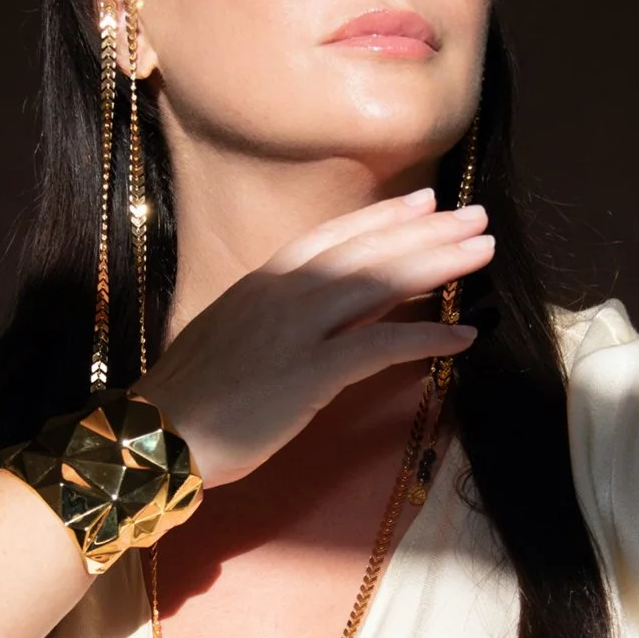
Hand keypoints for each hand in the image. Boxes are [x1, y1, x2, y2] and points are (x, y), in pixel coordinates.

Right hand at [141, 188, 490, 487]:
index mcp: (263, 282)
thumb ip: (272, 315)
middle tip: (476, 216)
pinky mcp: (310, 375)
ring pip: (380, 283)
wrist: (155, 437)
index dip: (384, 217)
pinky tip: (463, 337)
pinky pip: (380, 347)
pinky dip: (426, 337)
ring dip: (438, 264)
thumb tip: (316, 312)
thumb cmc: (188, 398)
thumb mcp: (230, 336)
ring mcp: (296, 331)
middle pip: (368, 250)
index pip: (334, 236)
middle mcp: (283, 294)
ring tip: (482, 252)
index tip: (425, 201)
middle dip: (427, 230)